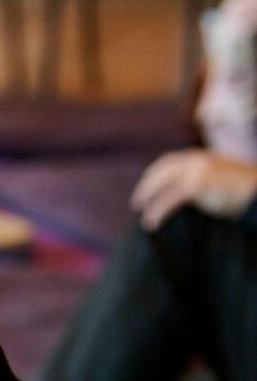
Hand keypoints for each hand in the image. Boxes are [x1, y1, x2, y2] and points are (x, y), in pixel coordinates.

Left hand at [130, 148, 256, 229]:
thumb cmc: (243, 191)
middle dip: (146, 187)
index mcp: (200, 157)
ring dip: (148, 201)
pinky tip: (151, 223)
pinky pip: (168, 200)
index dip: (154, 175)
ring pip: (162, 186)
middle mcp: (195, 160)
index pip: (169, 162)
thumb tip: (184, 193)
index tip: (145, 187)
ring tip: (143, 216)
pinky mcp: (196, 185)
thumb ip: (203, 178)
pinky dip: (156, 212)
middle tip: (137, 202)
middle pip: (161, 172)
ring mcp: (195, 171)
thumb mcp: (221, 178)